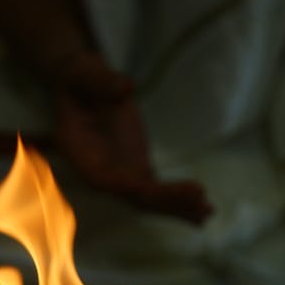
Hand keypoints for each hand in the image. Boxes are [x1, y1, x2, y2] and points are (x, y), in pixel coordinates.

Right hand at [54, 52, 213, 224]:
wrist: (81, 85)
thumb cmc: (77, 78)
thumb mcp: (83, 72)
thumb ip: (100, 81)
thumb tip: (126, 89)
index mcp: (81, 153)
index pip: (105, 179)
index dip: (128, 186)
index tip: (149, 188)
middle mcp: (100, 172)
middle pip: (133, 196)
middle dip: (164, 200)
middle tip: (198, 198)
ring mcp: (121, 175)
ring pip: (149, 200)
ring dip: (177, 207)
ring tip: (207, 211)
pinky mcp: (137, 171)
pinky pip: (159, 193)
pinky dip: (180, 201)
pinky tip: (203, 209)